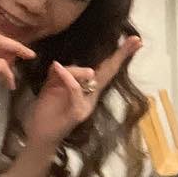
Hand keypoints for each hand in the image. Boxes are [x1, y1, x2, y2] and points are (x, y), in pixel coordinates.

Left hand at [22, 36, 142, 148]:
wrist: (41, 137)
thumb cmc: (47, 112)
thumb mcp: (52, 86)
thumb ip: (61, 74)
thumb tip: (61, 62)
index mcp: (88, 90)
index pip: (105, 69)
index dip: (119, 55)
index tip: (135, 40)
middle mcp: (92, 97)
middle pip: (109, 72)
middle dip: (122, 54)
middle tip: (137, 39)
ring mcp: (87, 105)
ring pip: (89, 77)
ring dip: (72, 70)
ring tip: (56, 68)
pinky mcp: (78, 113)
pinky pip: (75, 89)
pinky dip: (67, 77)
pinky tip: (57, 66)